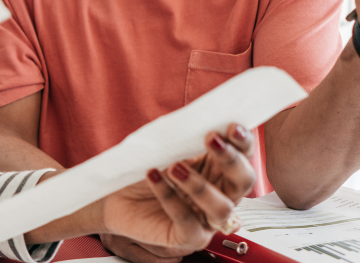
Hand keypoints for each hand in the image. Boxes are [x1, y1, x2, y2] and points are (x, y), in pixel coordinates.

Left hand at [97, 129, 255, 262]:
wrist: (115, 196)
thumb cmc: (145, 170)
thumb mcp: (166, 149)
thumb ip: (186, 139)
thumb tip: (200, 120)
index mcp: (219, 170)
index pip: (243, 156)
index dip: (243, 142)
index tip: (231, 126)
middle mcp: (220, 195)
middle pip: (244, 181)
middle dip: (232, 160)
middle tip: (211, 139)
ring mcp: (206, 219)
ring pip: (222, 207)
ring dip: (200, 185)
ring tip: (174, 166)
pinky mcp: (187, 237)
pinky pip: (186, 220)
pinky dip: (169, 196)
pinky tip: (153, 176)